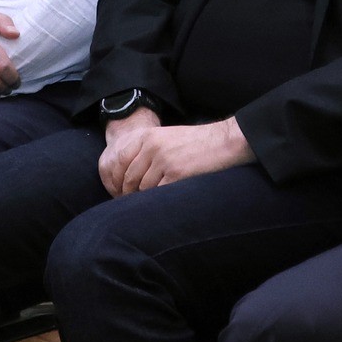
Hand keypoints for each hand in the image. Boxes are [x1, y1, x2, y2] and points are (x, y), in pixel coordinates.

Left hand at [98, 117, 251, 196]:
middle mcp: (152, 147)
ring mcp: (163, 160)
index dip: (117, 180)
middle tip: (133, 205)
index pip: (120, 161)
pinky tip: (166, 201)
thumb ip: (146, 152)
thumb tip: (128, 179)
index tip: (121, 192)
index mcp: (147, 136)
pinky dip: (159, 200)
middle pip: (129, 178)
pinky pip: (158, 193)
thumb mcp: (166, 139)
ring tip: (152, 204)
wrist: (224, 141)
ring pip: (143, 189)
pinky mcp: (176, 173)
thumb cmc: (196, 144)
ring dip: (145, 199)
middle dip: (129, 194)